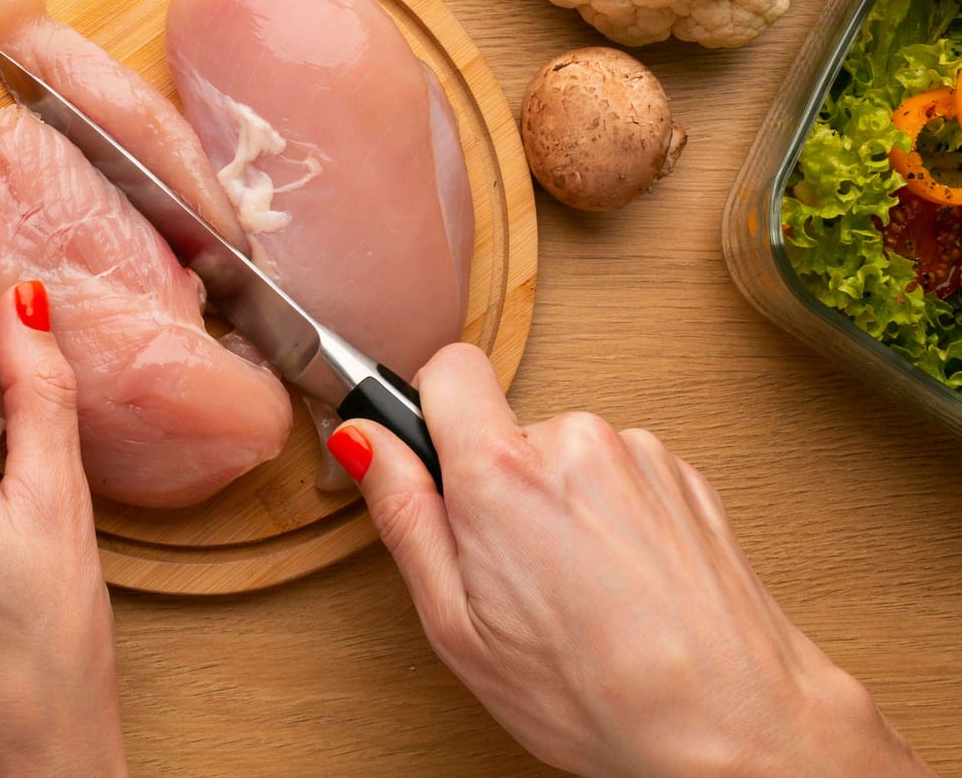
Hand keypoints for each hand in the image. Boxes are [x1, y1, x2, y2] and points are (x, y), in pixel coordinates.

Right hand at [331, 344, 928, 777]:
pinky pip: (621, 475)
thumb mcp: (457, 625)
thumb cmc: (596, 697)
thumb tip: (361, 441)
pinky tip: (624, 587)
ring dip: (562, 506)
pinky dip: (614, 519)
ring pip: (566, 456)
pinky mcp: (688, 477)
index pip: (447, 368)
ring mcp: (642, 456)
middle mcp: (578, 443)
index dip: (430, 411)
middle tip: (515, 575)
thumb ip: (402, 514)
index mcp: (505, 474)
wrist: (738, 732)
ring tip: (581, 592)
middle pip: (507, 429)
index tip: (433, 463)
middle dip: (500, 487)